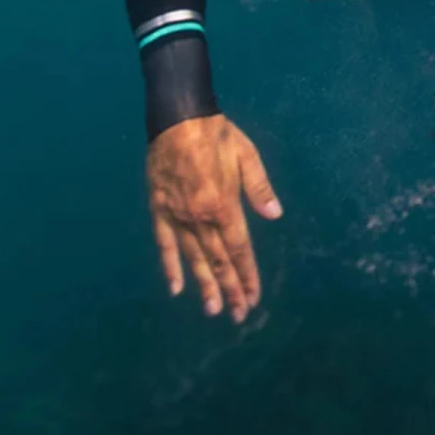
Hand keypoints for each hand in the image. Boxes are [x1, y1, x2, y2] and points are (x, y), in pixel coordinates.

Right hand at [146, 114, 282, 321]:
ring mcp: (177, 216)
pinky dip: (170, 267)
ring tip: (213, 310)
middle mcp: (200, 217)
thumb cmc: (217, 134)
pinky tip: (176, 288)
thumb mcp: (247, 154)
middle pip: (218, 260)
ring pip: (193, 259)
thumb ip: (259, 187)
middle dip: (230, 288)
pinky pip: (165, 244)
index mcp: (224, 204)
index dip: (247, 274)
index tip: (254, 297)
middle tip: (238, 315)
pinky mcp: (159, 211)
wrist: (177, 119)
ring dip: (204, 286)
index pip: (239, 248)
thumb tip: (275, 215)